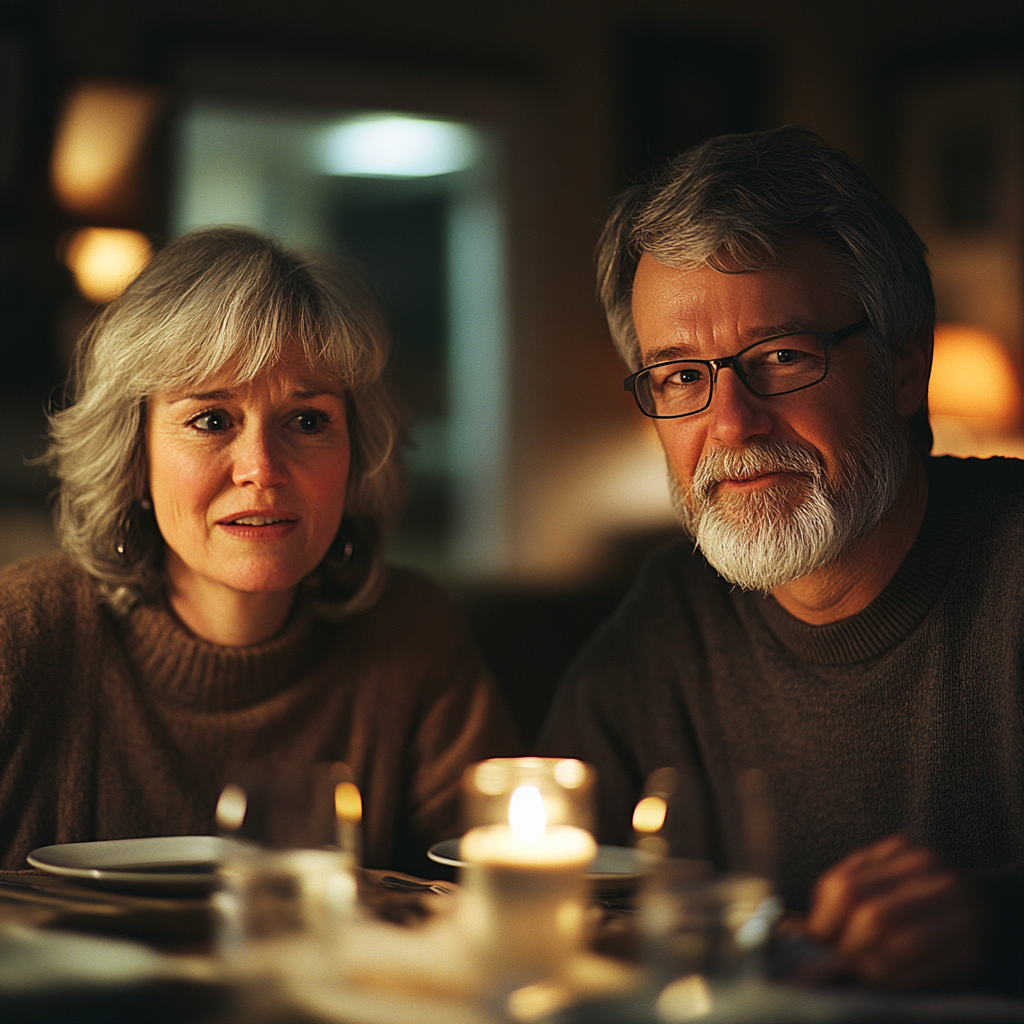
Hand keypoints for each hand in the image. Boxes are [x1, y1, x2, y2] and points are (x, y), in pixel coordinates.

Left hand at [803, 834, 985, 989]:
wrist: (971, 907)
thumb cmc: (907, 893)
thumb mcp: (875, 878)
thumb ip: (841, 894)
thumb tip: (797, 932)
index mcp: (904, 849)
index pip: (846, 890)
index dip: (824, 924)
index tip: (812, 945)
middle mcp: (935, 873)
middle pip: (874, 917)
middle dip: (847, 949)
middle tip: (832, 967)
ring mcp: (961, 909)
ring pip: (901, 945)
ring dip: (871, 968)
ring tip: (859, 974)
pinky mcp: (973, 950)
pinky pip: (926, 971)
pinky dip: (898, 981)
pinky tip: (886, 981)